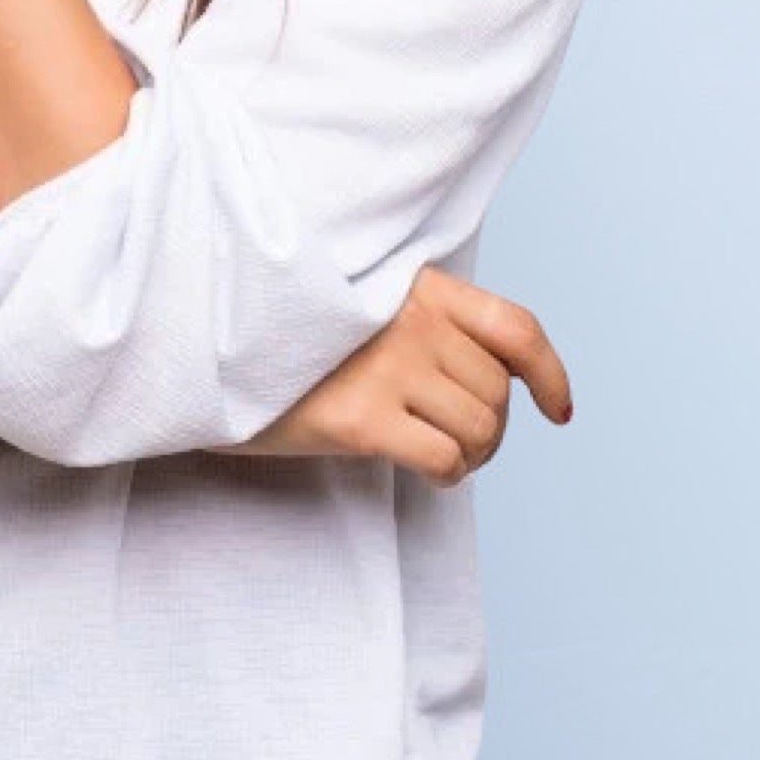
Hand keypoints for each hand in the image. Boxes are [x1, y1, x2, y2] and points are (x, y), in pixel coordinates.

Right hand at [232, 267, 573, 484]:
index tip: (557, 412)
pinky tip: (419, 468)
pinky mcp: (361, 419)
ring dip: (470, 454)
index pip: (513, 329)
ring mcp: (385, 367)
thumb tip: (496, 379)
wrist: (202, 347)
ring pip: (480, 430)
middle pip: (497, 393)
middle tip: (453, 439)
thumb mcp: (357, 304)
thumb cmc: (284, 335)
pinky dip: (446, 474)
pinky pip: (445, 460)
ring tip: (434, 452)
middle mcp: (407, 320)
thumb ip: (419, 320)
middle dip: (489, 427)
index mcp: (411, 285)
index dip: (550, 374)